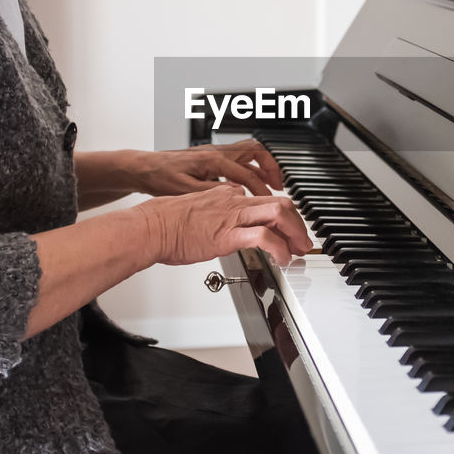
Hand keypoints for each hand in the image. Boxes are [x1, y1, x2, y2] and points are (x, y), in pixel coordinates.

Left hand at [131, 139, 283, 196]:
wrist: (144, 168)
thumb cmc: (160, 177)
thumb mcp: (184, 190)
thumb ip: (211, 192)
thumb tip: (235, 195)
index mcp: (212, 160)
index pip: (246, 172)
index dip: (261, 188)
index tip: (269, 202)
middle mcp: (216, 152)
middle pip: (255, 151)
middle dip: (271, 167)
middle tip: (280, 184)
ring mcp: (214, 153)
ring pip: (248, 153)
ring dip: (262, 166)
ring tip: (272, 183)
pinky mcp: (210, 158)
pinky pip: (238, 158)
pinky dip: (250, 169)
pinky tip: (248, 184)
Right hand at [135, 184, 311, 266]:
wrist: (150, 227)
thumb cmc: (166, 224)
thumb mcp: (198, 212)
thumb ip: (216, 215)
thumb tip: (224, 228)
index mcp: (228, 195)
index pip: (265, 200)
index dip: (283, 215)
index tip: (288, 230)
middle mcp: (234, 201)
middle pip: (281, 202)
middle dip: (298, 223)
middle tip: (302, 241)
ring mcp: (232, 216)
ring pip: (278, 213)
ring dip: (295, 233)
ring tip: (298, 249)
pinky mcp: (227, 234)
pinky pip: (263, 236)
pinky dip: (279, 247)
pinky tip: (282, 259)